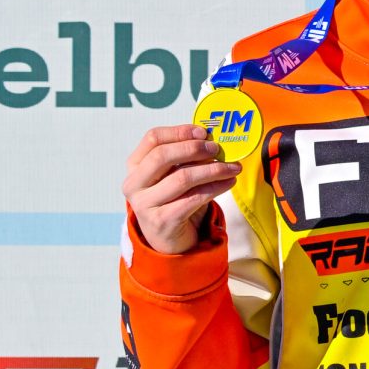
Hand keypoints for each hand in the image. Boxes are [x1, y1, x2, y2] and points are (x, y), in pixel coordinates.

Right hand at [122, 124, 237, 254]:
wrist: (168, 237)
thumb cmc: (174, 199)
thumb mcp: (174, 175)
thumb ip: (186, 157)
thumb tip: (213, 139)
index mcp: (135, 166)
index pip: (152, 139)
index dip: (179, 132)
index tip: (204, 131)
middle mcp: (134, 184)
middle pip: (162, 156)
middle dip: (194, 149)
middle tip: (218, 148)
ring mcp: (144, 204)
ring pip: (182, 178)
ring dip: (213, 169)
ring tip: (233, 167)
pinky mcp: (161, 221)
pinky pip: (194, 198)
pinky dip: (216, 187)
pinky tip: (229, 182)